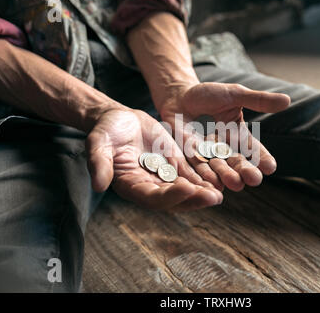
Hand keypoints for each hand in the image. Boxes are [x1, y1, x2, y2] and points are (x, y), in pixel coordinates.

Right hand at [86, 108, 222, 211]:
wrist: (120, 120)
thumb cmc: (106, 131)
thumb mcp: (99, 143)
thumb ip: (99, 163)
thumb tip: (99, 185)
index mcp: (132, 185)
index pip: (153, 197)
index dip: (170, 195)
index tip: (187, 189)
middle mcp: (150, 186)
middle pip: (174, 199)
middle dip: (194, 199)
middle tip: (213, 198)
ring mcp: (164, 177)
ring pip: (186, 190)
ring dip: (203, 193)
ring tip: (220, 193)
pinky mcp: (174, 165)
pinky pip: (191, 175)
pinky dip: (204, 179)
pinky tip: (220, 179)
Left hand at [159, 83, 290, 190]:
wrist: (179, 96)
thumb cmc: (209, 94)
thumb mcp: (235, 94)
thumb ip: (257, 100)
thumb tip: (287, 101)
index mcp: (239, 136)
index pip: (254, 149)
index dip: (262, 158)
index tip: (270, 167)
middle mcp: (225, 149)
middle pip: (238, 163)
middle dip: (246, 171)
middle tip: (254, 179)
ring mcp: (207, 153)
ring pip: (219, 168)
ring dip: (227, 176)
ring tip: (235, 184)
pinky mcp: (189, 155)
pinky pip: (196, 167)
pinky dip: (204, 175)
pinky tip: (210, 184)